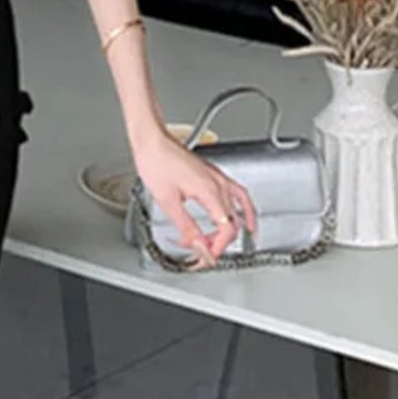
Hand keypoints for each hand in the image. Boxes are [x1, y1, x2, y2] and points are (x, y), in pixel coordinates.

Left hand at [133, 131, 257, 269]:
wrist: (153, 142)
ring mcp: (219, 179)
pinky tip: (243, 217)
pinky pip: (239, 195)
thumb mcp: (167, 202)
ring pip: (238, 211)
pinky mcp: (215, 176)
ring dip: (231, 230)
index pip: (226, 229)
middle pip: (232, 223)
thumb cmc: (156, 163)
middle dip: (219, 243)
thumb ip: (185, 226)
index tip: (204, 257)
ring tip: (221, 244)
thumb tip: (195, 244)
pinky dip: (244, 209)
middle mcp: (218, 185)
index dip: (216, 248)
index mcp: (209, 191)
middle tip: (202, 253)